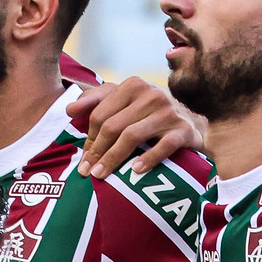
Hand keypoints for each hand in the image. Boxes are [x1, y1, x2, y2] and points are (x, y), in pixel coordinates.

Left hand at [66, 78, 202, 179]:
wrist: (192, 122)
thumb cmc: (150, 113)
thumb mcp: (125, 101)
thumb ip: (97, 100)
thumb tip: (69, 109)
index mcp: (133, 85)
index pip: (101, 114)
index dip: (89, 138)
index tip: (84, 159)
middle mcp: (151, 94)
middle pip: (113, 126)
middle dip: (97, 151)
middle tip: (87, 172)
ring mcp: (168, 112)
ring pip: (132, 136)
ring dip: (113, 158)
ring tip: (100, 175)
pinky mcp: (183, 130)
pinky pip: (163, 146)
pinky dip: (147, 159)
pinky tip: (134, 171)